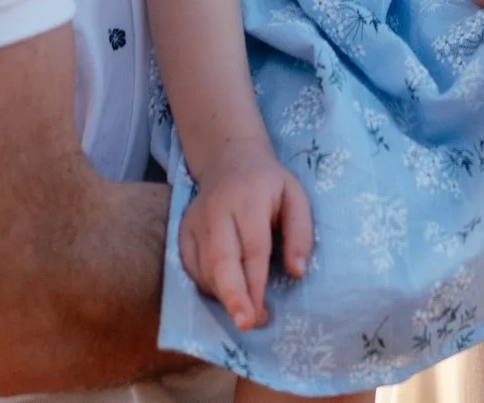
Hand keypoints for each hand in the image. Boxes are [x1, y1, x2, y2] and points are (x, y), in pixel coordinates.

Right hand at [179, 141, 312, 329]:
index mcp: (249, 199)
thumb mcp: (296, 197)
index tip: (262, 313)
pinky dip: (206, 285)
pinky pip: (189, 265)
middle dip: (232, 295)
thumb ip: (300, 233)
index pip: (252, 247)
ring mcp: (194, 220)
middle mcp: (217, 210)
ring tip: (245, 313)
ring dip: (222, 296)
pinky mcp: (182, 230)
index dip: (256, 283)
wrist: (229, 159)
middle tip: (245, 324)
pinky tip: (224, 295)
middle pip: (221, 259)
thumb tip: (297, 272)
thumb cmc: (269, 184)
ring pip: (203, 266)